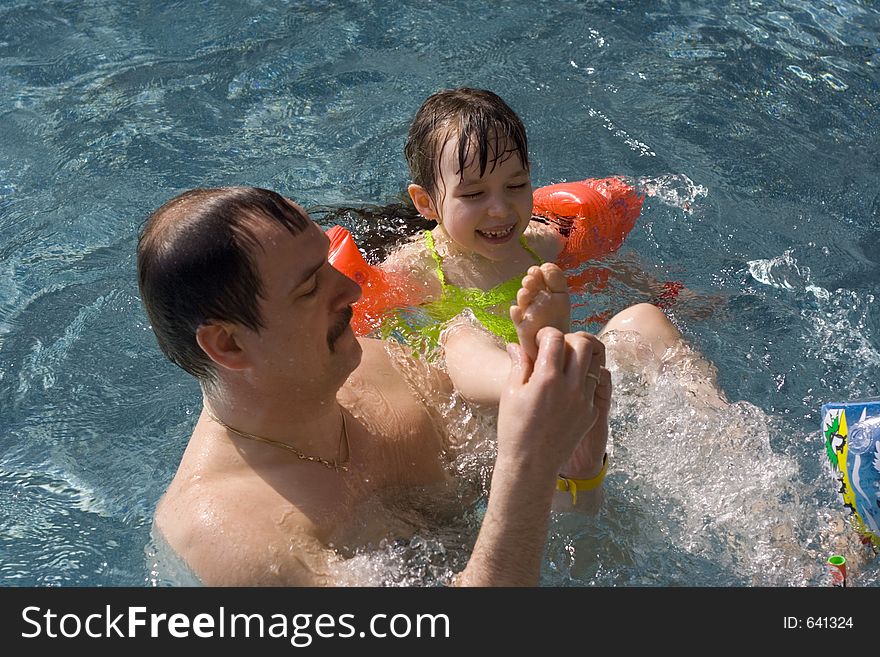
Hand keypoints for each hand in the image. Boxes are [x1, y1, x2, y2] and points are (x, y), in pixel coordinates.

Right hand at [496, 327, 605, 482]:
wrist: (531, 464)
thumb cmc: (515, 428)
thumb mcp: (511, 393)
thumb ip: (519, 364)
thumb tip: (516, 345)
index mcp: (547, 379)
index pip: (556, 338)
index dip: (546, 334)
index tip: (540, 340)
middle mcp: (570, 387)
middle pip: (584, 344)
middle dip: (570, 339)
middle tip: (558, 348)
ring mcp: (584, 400)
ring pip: (595, 363)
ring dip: (581, 358)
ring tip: (565, 366)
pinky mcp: (592, 412)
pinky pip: (594, 385)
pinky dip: (583, 379)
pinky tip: (567, 388)